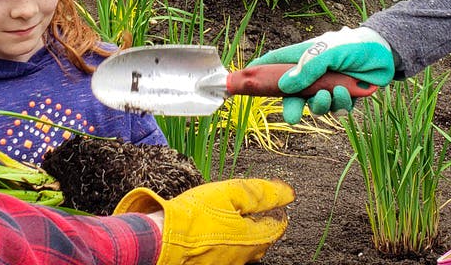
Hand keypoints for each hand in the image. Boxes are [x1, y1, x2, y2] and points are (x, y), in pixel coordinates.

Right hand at [113, 178, 293, 264]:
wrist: (162, 240)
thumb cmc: (195, 216)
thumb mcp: (230, 193)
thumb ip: (262, 192)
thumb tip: (289, 193)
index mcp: (254, 239)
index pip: (278, 225)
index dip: (277, 208)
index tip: (270, 198)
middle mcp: (245, 257)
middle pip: (261, 238)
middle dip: (259, 221)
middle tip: (246, 204)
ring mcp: (228, 264)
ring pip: (243, 247)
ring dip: (241, 231)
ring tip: (227, 215)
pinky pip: (226, 252)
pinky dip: (225, 241)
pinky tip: (212, 230)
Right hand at [251, 26, 394, 123]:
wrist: (384, 54)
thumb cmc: (353, 45)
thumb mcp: (329, 51)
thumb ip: (308, 68)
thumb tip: (286, 87)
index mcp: (300, 58)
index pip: (271, 65)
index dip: (256, 74)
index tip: (239, 83)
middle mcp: (309, 74)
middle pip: (290, 96)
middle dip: (291, 108)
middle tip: (293, 118)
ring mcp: (325, 87)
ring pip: (313, 106)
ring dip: (321, 104)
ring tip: (332, 93)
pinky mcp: (342, 98)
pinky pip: (334, 110)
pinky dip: (340, 104)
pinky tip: (348, 91)